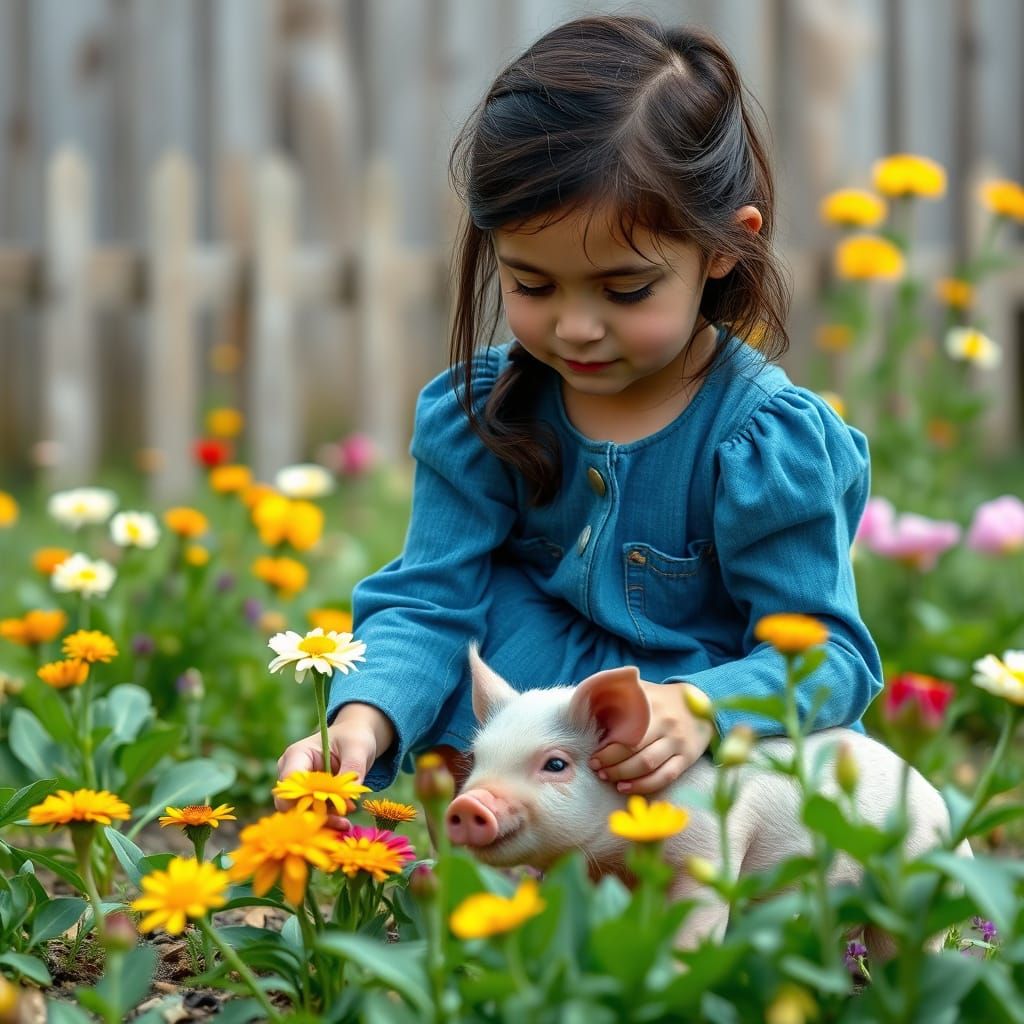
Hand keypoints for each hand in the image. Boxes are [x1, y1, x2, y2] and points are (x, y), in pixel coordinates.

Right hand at [276, 703, 394, 829]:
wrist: (356, 739)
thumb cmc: (354, 737)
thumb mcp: (357, 749)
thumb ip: (352, 771)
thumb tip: (348, 800)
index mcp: (296, 754)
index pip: (289, 784)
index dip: (305, 800)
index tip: (331, 809)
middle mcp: (291, 773)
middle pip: (291, 804)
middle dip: (315, 816)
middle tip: (342, 823)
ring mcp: (297, 788)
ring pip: (301, 814)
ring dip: (323, 822)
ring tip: (346, 825)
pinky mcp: (307, 799)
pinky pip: (311, 815)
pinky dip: (327, 821)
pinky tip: (343, 824)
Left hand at [589, 681, 712, 794]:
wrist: (701, 702)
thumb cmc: (662, 698)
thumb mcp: (642, 689)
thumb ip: (619, 692)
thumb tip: (586, 698)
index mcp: (652, 707)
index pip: (627, 733)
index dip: (608, 749)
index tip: (593, 756)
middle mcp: (667, 725)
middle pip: (636, 752)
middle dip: (613, 765)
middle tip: (597, 768)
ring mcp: (678, 743)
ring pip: (649, 766)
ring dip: (625, 776)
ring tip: (608, 778)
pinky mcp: (687, 758)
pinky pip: (666, 777)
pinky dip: (644, 786)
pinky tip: (626, 788)